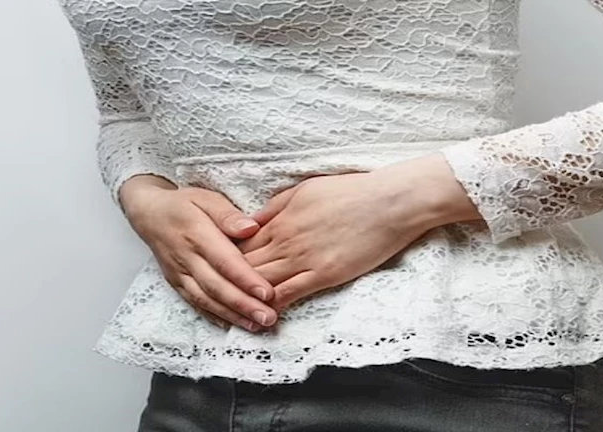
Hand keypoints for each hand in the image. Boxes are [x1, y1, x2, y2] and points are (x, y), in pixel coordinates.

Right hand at [119, 175, 278, 331]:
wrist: (148, 214)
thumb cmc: (183, 204)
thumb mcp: (207, 198)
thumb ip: (228, 214)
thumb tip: (251, 228)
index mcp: (197, 234)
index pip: (225, 261)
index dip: (246, 279)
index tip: (268, 292)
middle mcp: (186, 257)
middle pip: (217, 287)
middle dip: (244, 305)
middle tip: (268, 318)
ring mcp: (179, 273)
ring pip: (206, 300)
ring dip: (232, 315)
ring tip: (257, 325)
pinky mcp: (176, 283)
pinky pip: (195, 303)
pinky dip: (214, 316)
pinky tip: (232, 324)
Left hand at [237, 153, 480, 311]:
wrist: (389, 201)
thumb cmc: (352, 190)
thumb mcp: (305, 188)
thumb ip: (276, 206)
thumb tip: (252, 220)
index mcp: (280, 218)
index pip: (240, 243)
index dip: (224, 257)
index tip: (214, 268)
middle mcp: (286, 240)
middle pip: (245, 266)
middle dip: (228, 281)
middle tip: (213, 297)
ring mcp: (304, 258)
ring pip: (262, 283)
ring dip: (245, 300)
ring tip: (229, 315)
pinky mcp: (324, 274)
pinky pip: (290, 294)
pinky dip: (272, 307)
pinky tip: (262, 318)